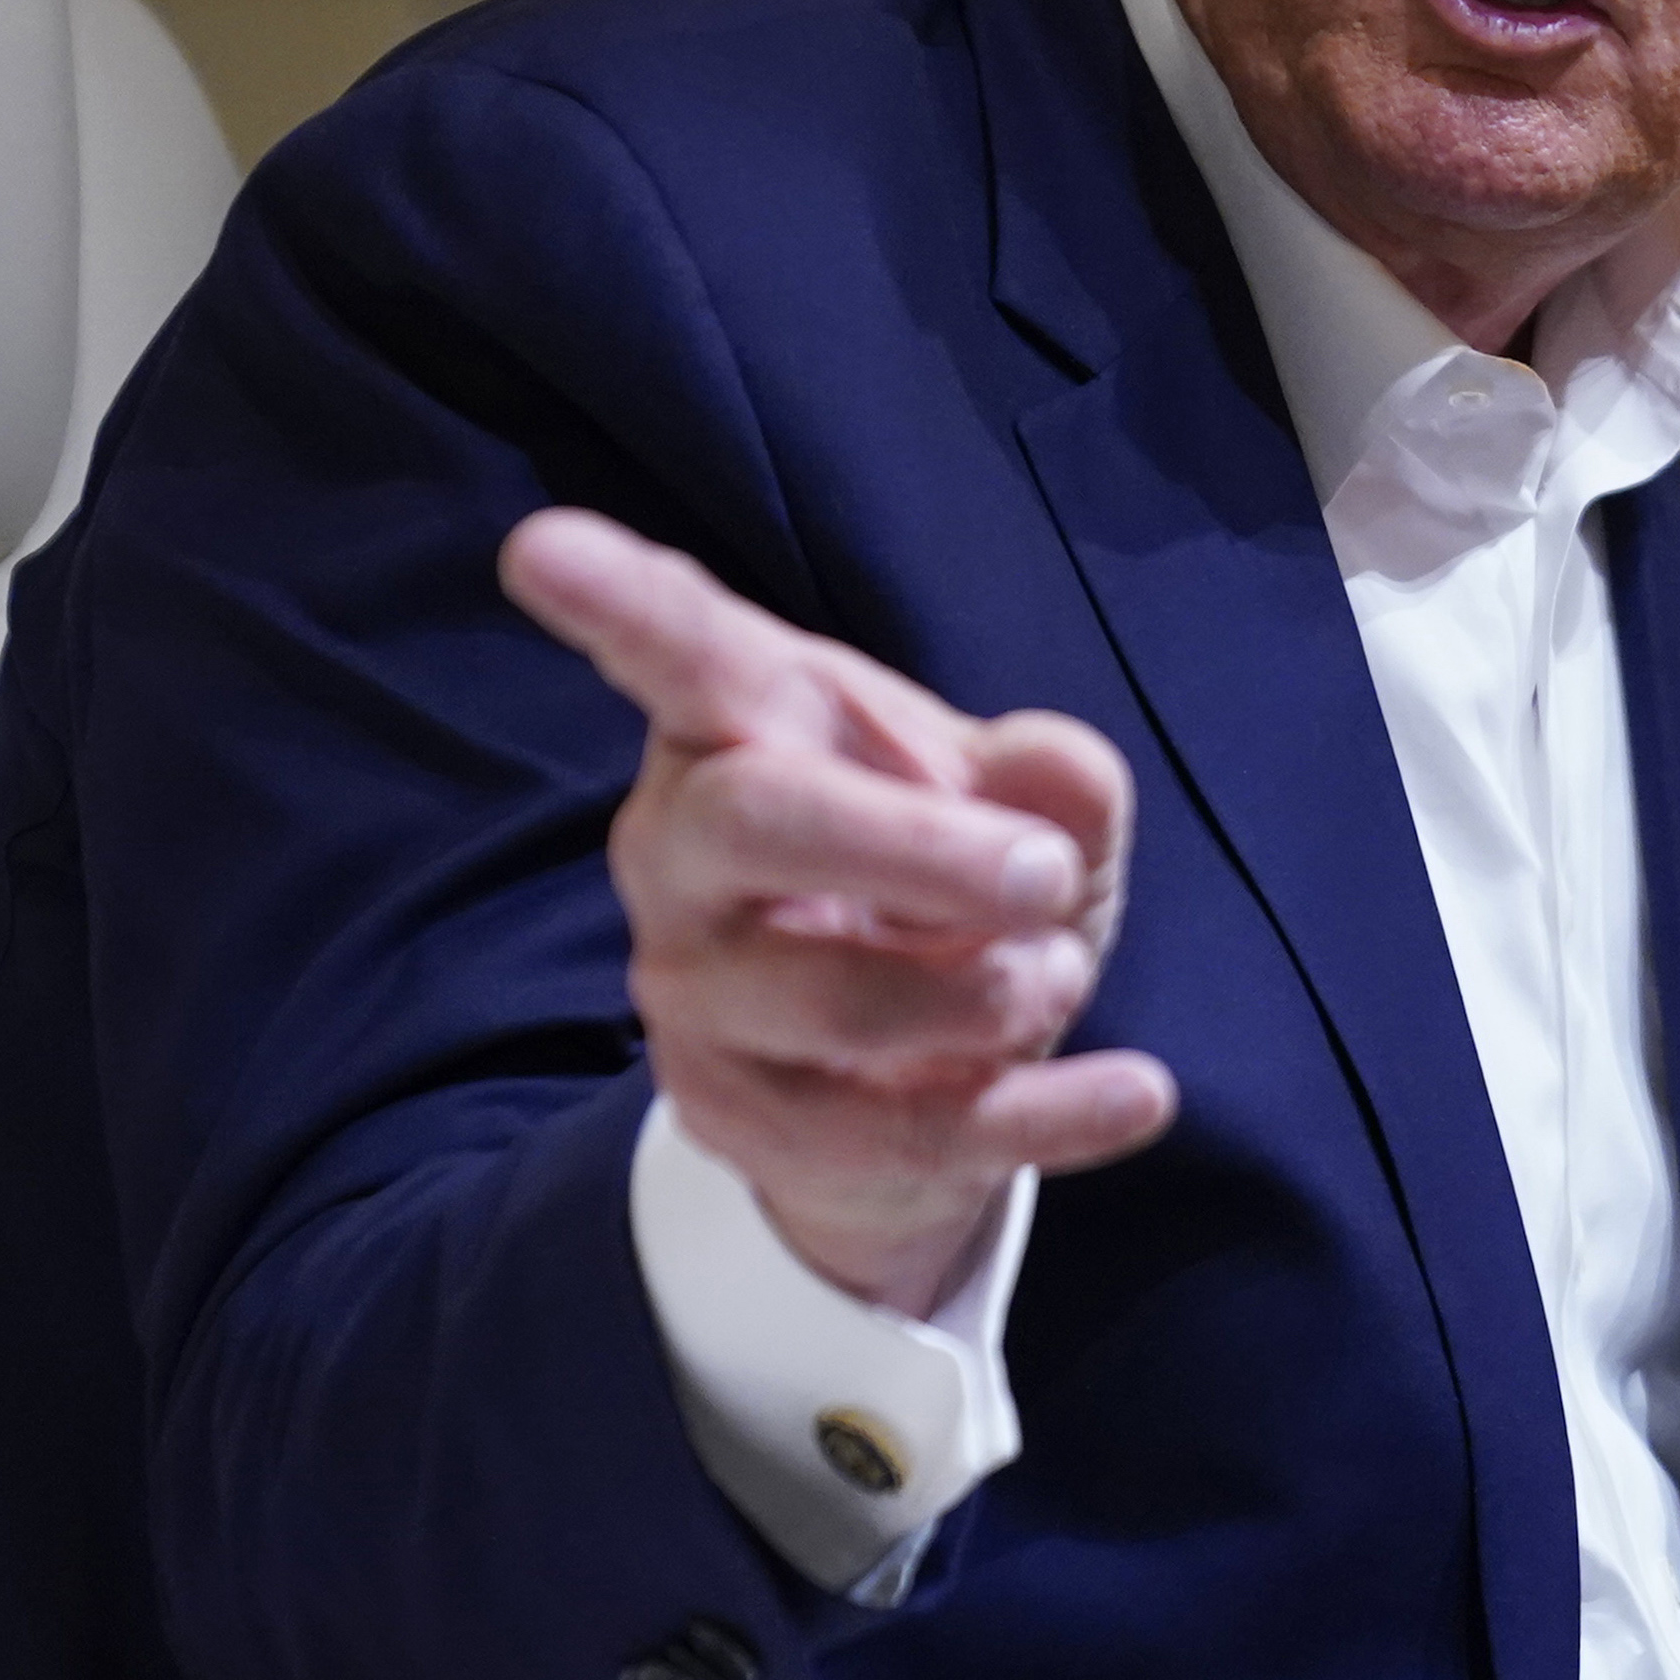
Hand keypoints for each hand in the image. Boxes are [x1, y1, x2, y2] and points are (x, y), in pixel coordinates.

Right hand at [498, 507, 1175, 1314]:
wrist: (914, 1084)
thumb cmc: (948, 888)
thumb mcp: (1025, 810)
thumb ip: (1052, 778)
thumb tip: (1056, 772)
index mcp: (736, 731)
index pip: (678, 654)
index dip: (617, 602)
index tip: (544, 548)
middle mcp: (681, 856)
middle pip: (752, 822)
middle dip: (915, 848)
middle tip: (1046, 875)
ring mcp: (696, 998)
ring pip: (832, 1000)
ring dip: (992, 992)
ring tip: (1058, 973)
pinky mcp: (747, 1125)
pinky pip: (902, 1132)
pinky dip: (1045, 1112)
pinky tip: (1135, 1092)